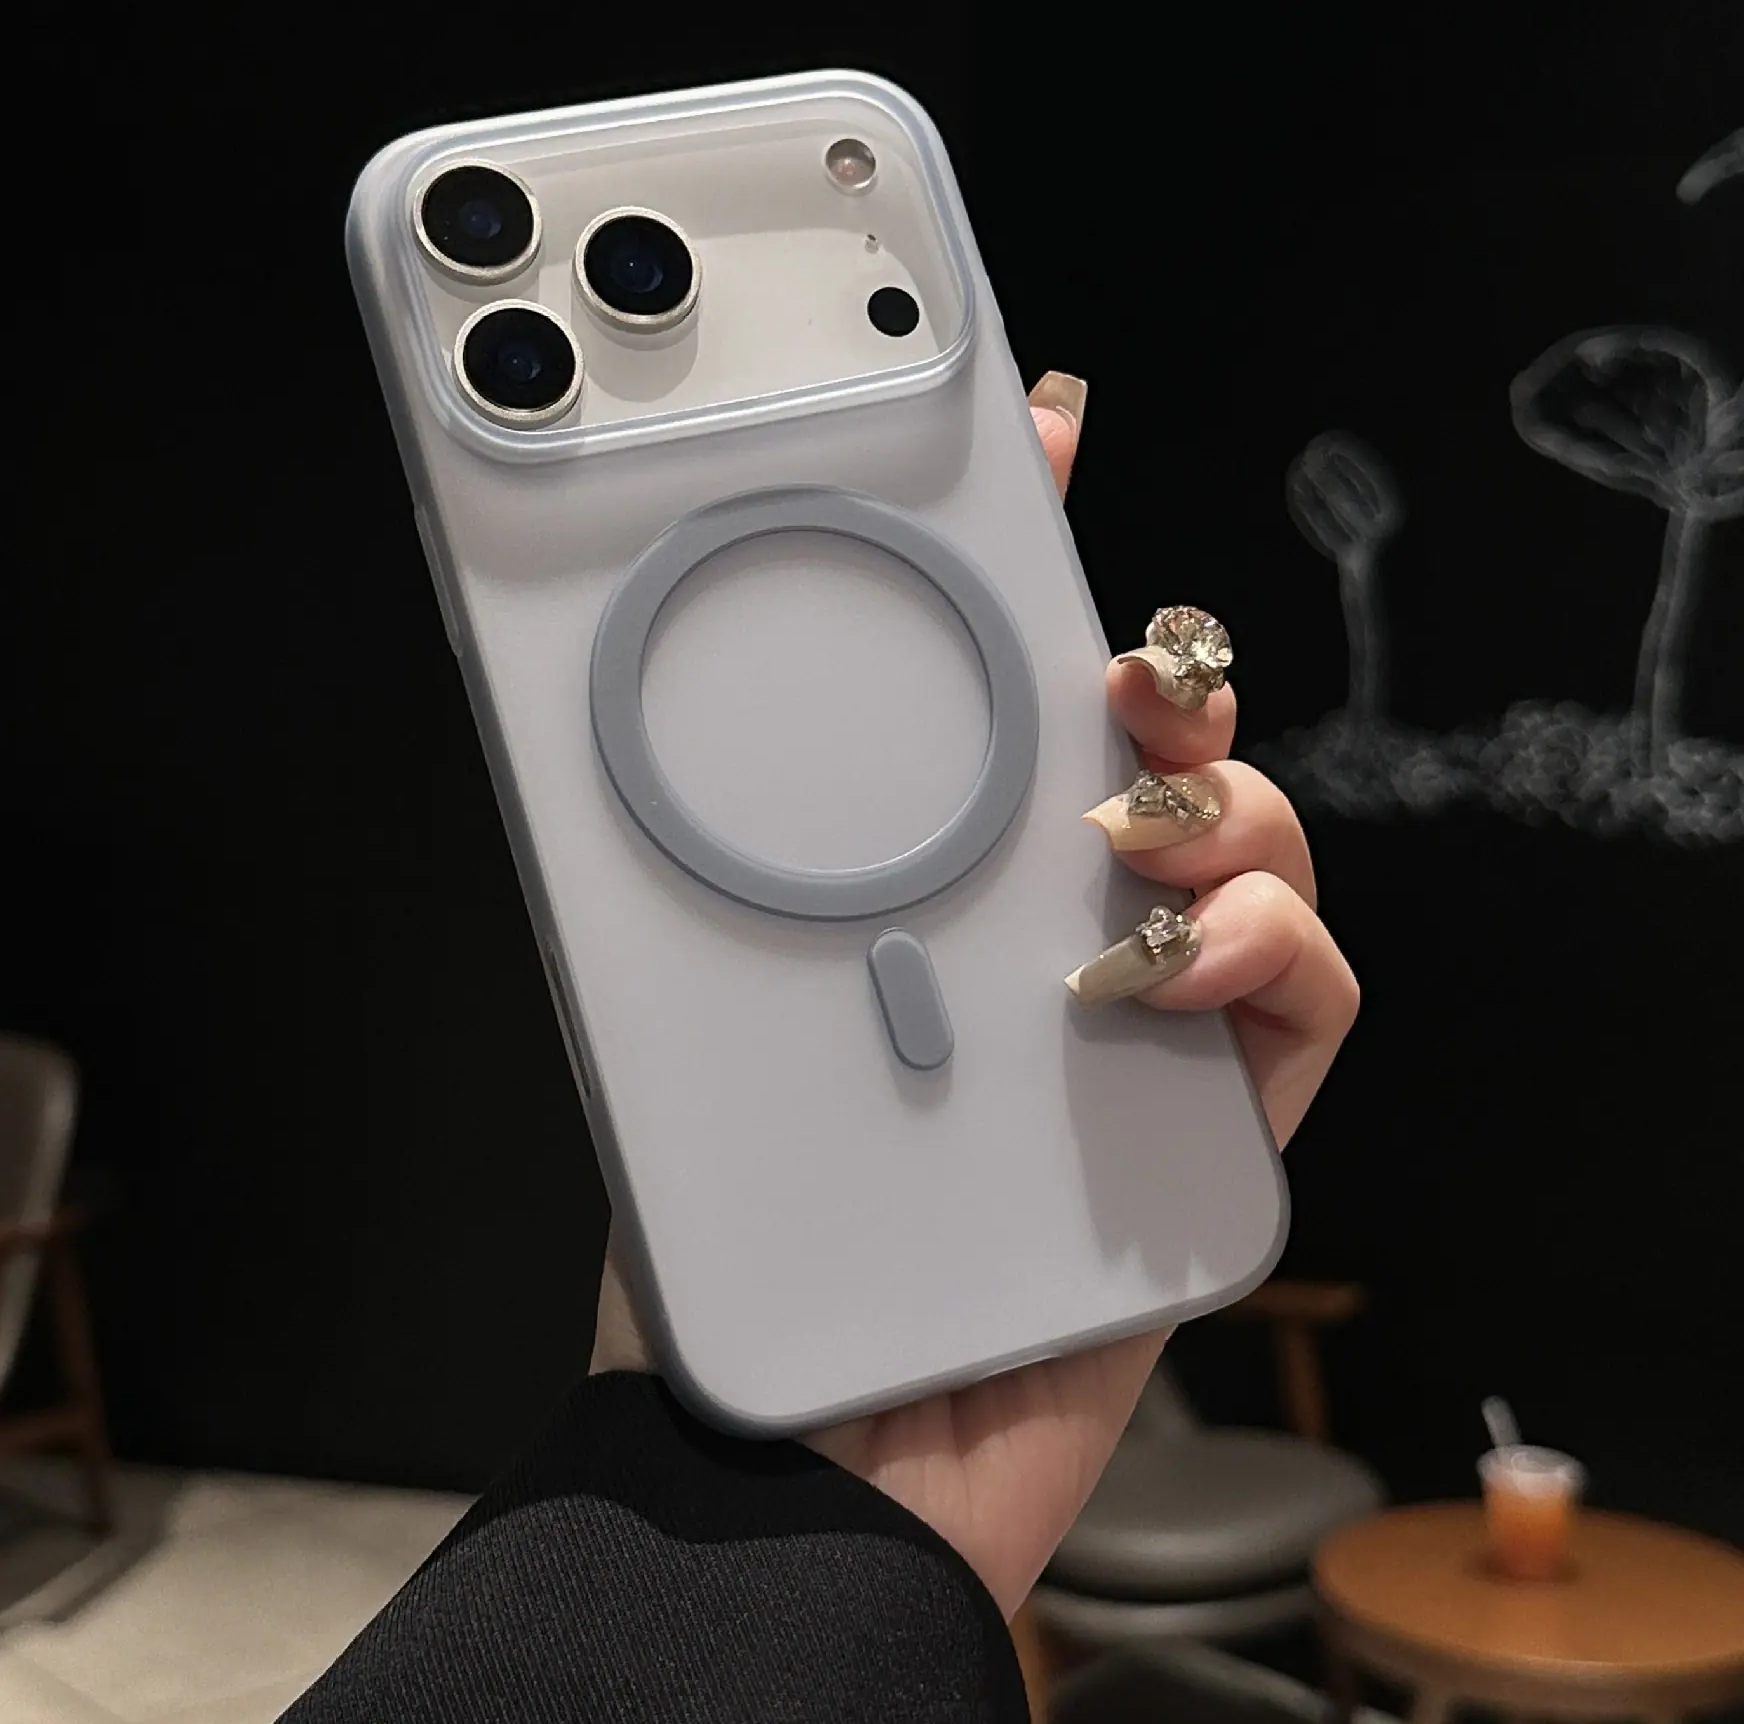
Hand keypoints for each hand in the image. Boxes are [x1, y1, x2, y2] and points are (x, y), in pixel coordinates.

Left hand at [589, 376, 1359, 1617]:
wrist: (801, 1462)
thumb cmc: (722, 1256)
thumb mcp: (664, 1024)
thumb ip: (666, 885)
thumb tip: (576, 706)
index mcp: (914, 897)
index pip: (983, 696)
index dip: (1024, 554)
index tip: (1033, 423)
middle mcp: (1036, 939)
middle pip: (1149, 749)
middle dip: (1157, 668)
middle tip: (1115, 654)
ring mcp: (1138, 1026)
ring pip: (1251, 844)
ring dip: (1215, 800)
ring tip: (1120, 836)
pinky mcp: (1214, 1128)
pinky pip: (1309, 998)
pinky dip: (1265, 950)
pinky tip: (1162, 970)